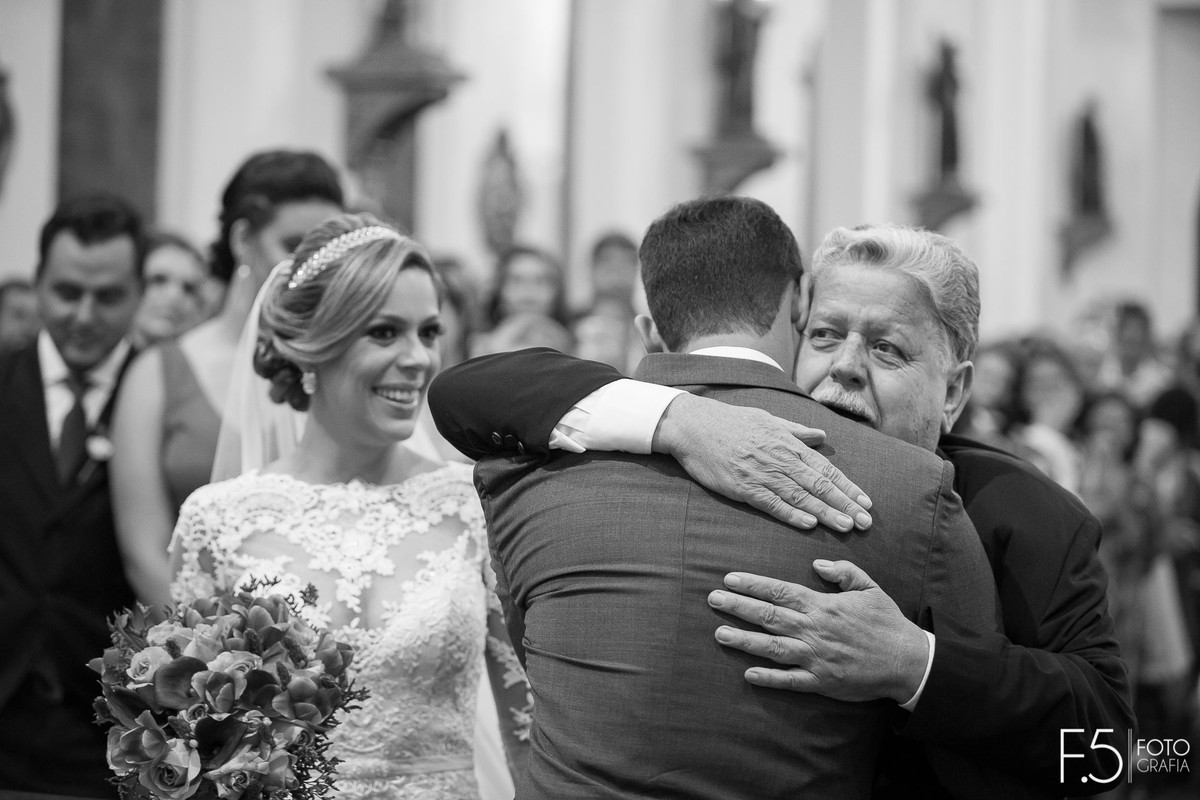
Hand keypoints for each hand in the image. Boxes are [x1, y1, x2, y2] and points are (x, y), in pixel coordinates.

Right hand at [652, 394, 871, 530]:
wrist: (694, 425)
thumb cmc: (731, 421)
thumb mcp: (768, 419)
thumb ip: (796, 430)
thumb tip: (821, 436)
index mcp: (788, 443)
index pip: (825, 468)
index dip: (847, 486)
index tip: (866, 502)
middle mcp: (780, 459)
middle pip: (819, 484)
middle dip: (844, 504)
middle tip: (866, 522)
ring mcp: (761, 473)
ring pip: (800, 496)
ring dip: (825, 513)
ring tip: (846, 526)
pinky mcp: (743, 487)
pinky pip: (771, 503)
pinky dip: (791, 514)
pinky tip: (808, 524)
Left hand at [707, 560, 927, 702]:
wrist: (908, 660)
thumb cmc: (887, 622)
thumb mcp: (869, 587)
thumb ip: (843, 572)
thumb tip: (817, 563)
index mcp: (823, 605)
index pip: (780, 591)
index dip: (753, 585)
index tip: (730, 579)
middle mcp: (814, 629)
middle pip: (769, 616)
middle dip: (738, 607)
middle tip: (713, 599)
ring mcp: (816, 656)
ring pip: (773, 647)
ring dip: (745, 640)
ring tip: (720, 633)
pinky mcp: (822, 680)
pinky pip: (791, 680)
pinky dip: (769, 678)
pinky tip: (748, 674)